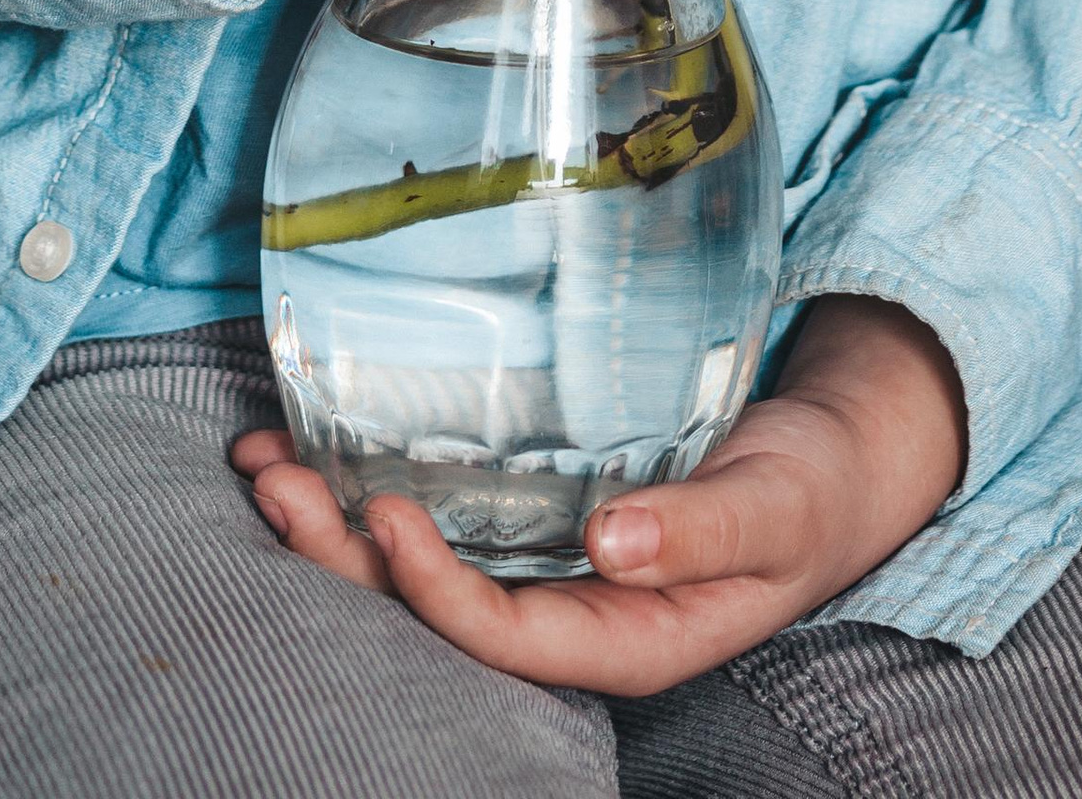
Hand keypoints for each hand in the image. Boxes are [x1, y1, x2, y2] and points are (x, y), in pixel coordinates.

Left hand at [232, 296, 966, 696]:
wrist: (821, 468)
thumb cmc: (805, 494)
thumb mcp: (776, 507)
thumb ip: (702, 528)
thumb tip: (612, 541)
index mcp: (626, 641)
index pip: (508, 639)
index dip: (437, 593)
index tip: (387, 518)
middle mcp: (567, 617)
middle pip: (435, 611)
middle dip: (346, 557)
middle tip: (275, 482)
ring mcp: (540, 568)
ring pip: (418, 569)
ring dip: (333, 522)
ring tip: (260, 461)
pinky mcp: (530, 515)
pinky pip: (436, 515)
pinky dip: (367, 481)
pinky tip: (311, 440)